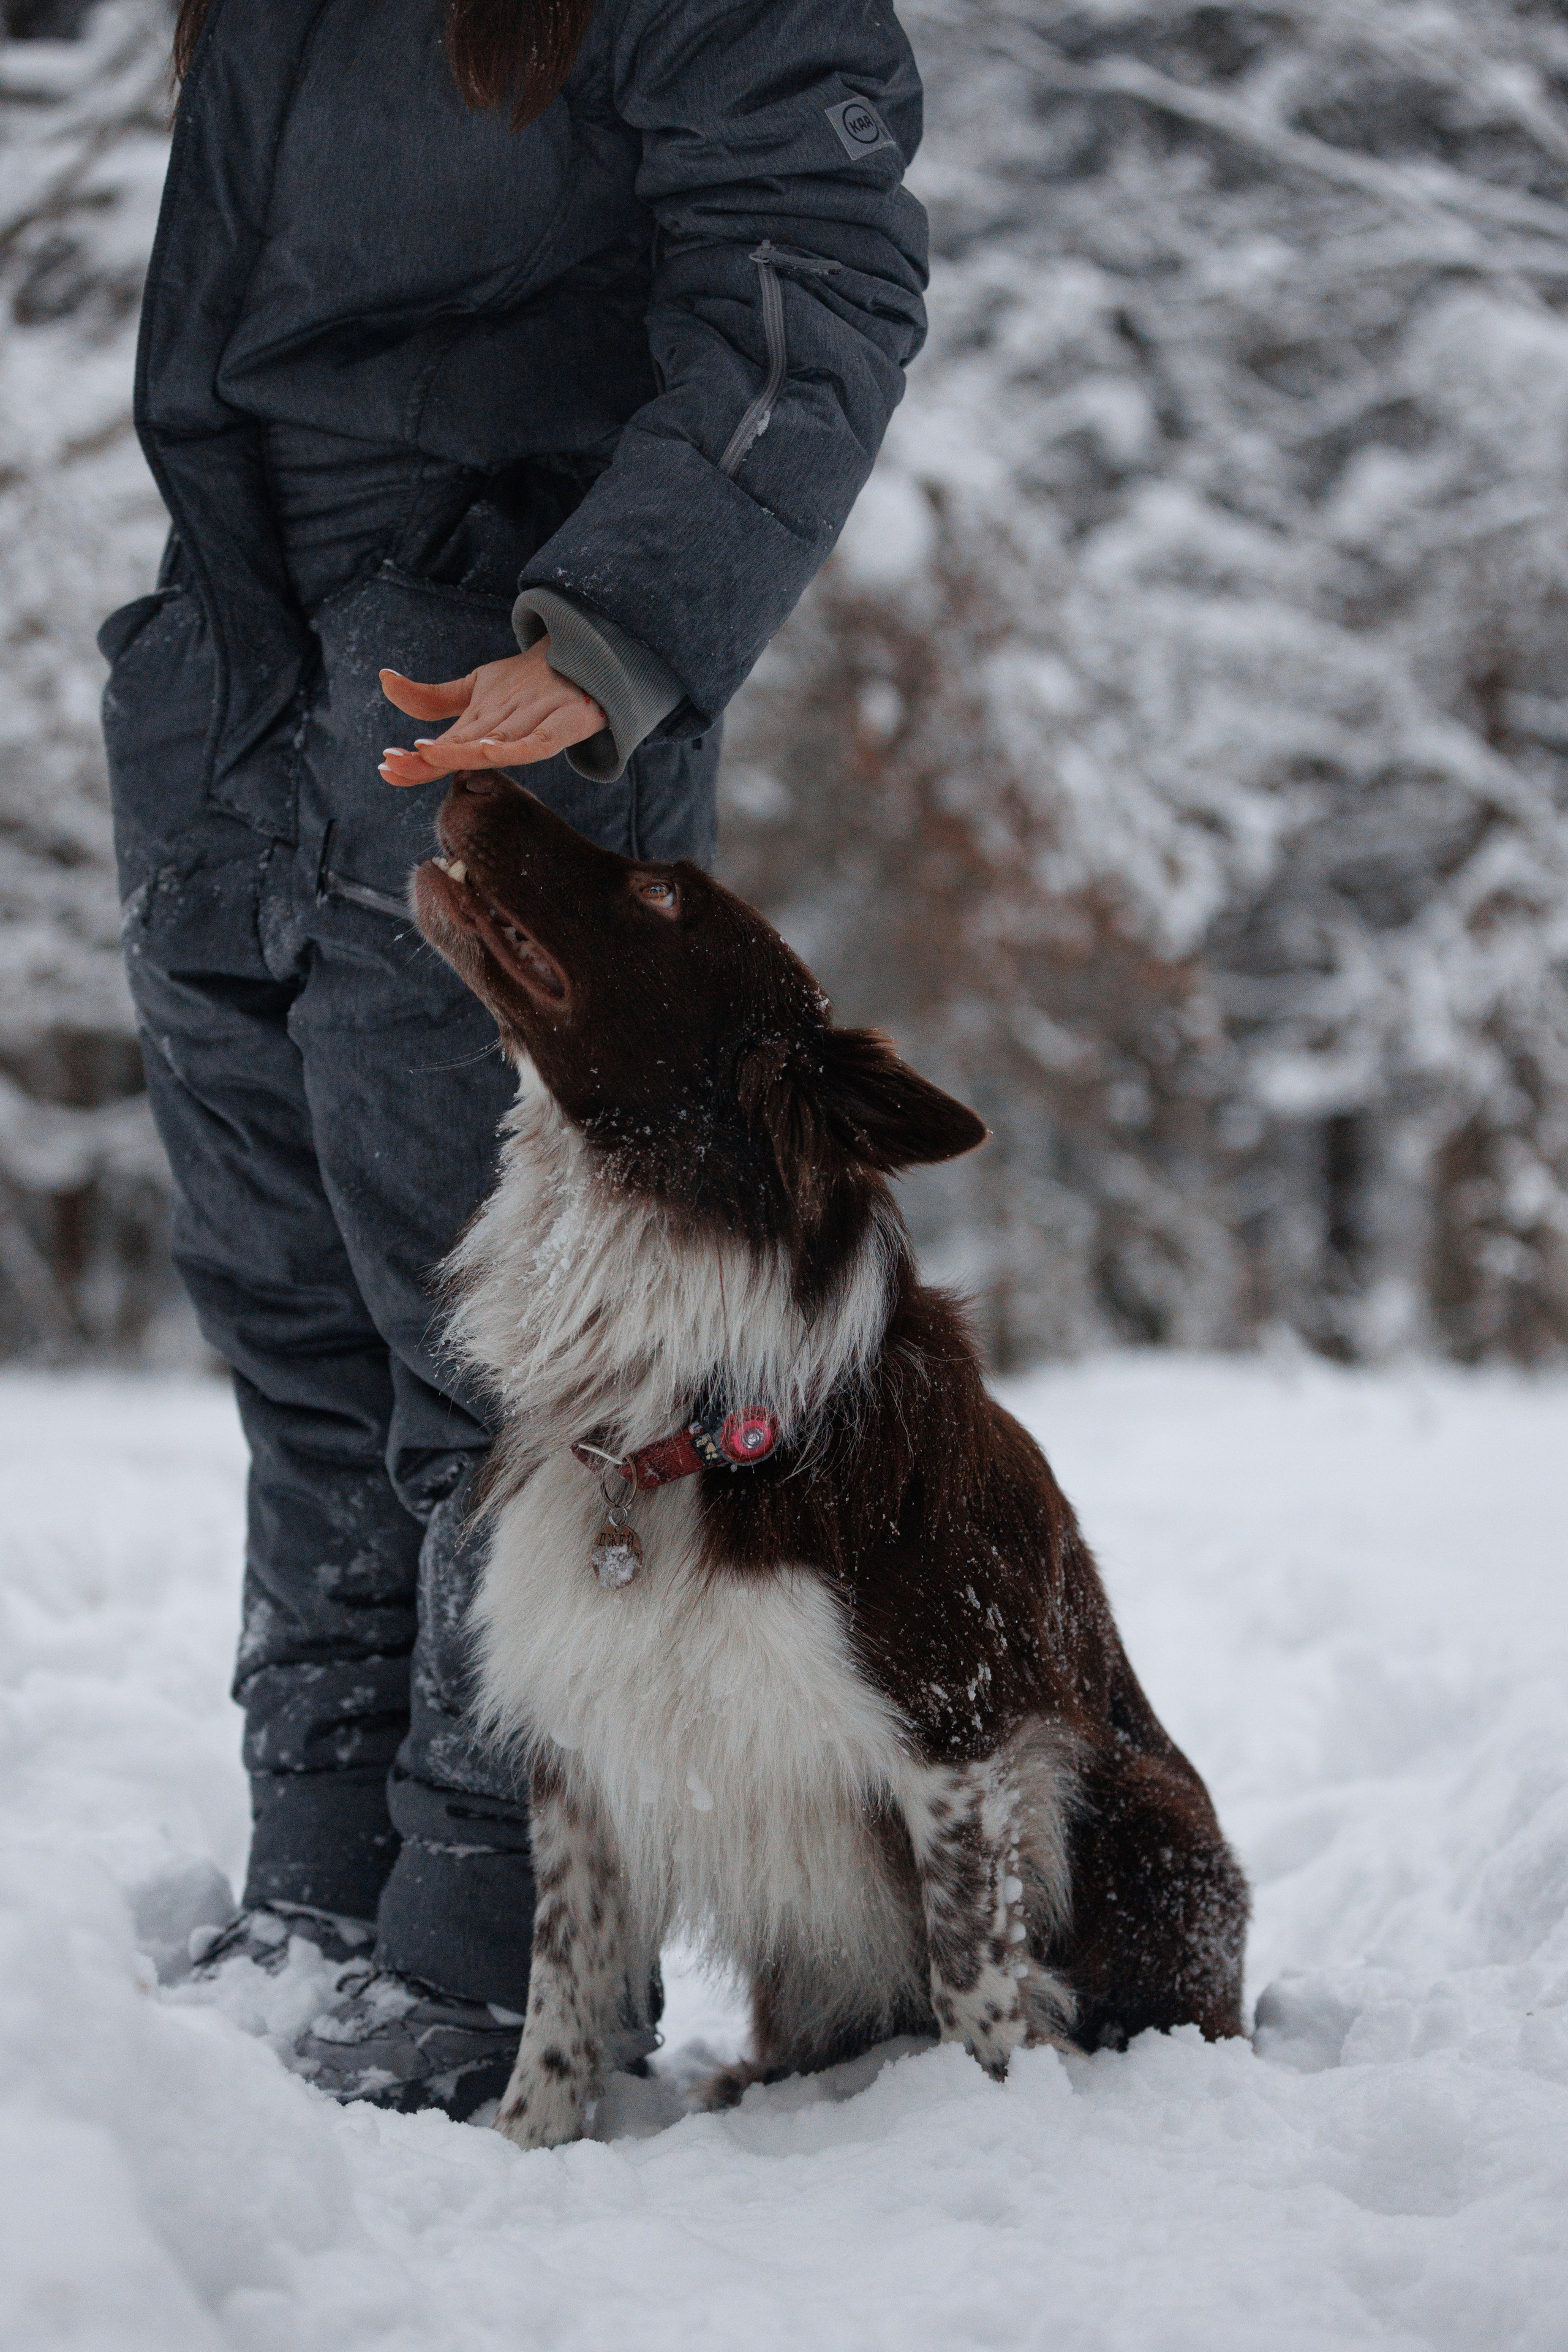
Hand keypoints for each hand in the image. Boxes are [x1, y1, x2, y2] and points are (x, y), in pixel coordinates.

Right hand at [377, 640, 605, 784]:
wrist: (580, 663)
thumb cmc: (526, 686)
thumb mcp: (474, 687)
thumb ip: (431, 699)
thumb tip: (383, 681)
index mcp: (479, 735)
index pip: (441, 749)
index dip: (414, 760)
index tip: (385, 764)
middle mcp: (502, 738)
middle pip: (461, 753)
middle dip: (427, 762)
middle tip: (394, 766)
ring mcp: (532, 734)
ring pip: (494, 748)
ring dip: (462, 753)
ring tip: (428, 753)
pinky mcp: (562, 728)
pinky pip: (537, 743)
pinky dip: (514, 749)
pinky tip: (489, 749)